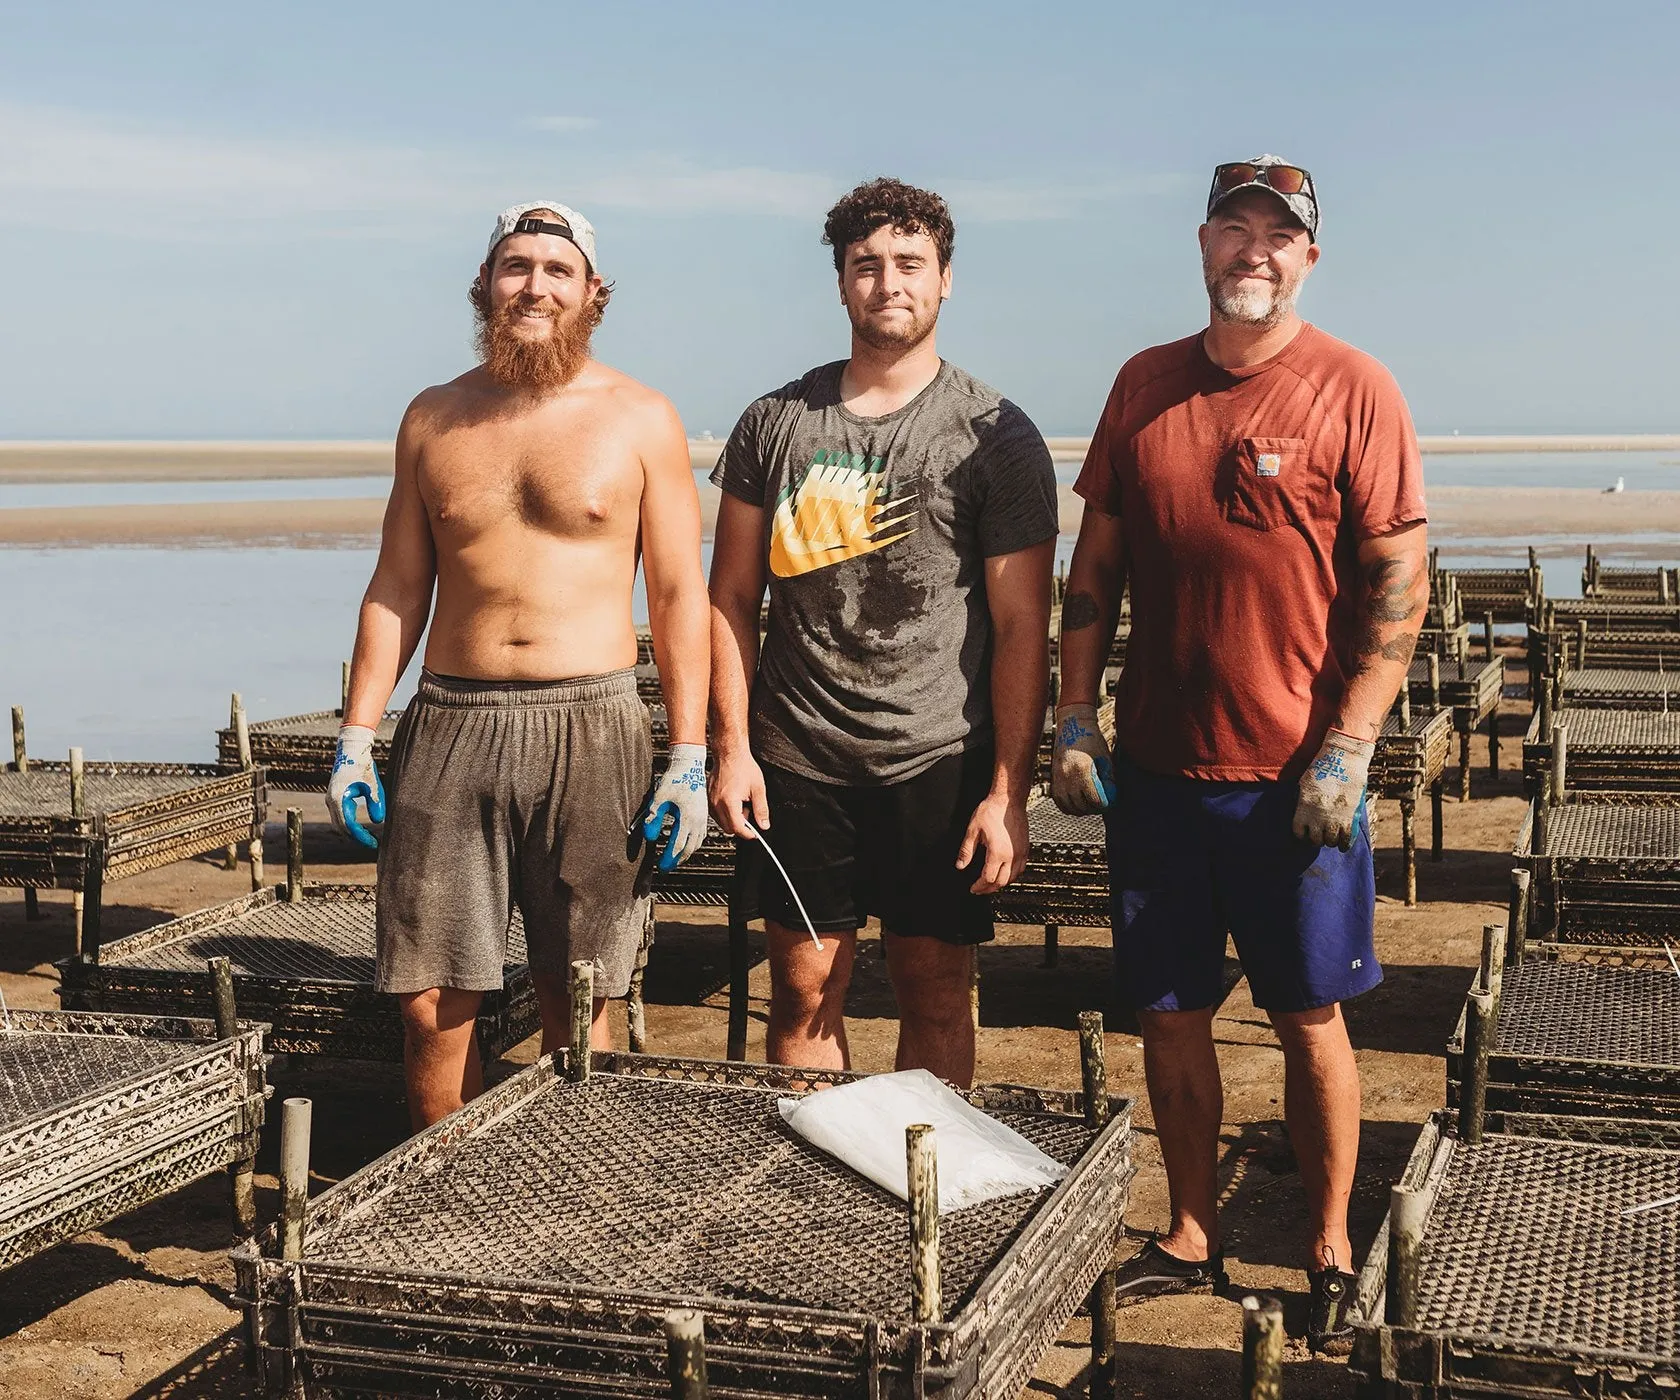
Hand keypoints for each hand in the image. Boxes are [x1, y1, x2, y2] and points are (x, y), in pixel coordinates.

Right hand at [328, 725, 384, 849]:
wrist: (351, 749)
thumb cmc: (363, 765)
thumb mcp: (372, 784)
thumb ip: (375, 802)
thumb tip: (379, 822)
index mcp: (338, 799)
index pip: (348, 825)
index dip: (361, 836)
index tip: (374, 844)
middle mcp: (331, 801)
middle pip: (341, 828)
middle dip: (356, 838)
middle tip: (374, 844)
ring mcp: (331, 800)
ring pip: (339, 824)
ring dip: (353, 833)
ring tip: (370, 839)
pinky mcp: (334, 798)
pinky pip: (340, 816)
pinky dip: (350, 825)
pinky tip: (363, 829)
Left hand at [640, 743, 707, 870]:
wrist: (690, 765)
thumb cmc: (676, 779)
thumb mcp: (659, 798)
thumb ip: (653, 818)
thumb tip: (649, 837)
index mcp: (688, 818)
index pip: (677, 845)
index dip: (668, 857)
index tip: (660, 865)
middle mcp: (698, 820)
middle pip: (689, 848)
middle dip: (677, 859)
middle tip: (666, 866)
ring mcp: (703, 817)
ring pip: (697, 843)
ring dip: (686, 852)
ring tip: (676, 858)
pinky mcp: (703, 814)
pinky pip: (701, 835)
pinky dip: (693, 843)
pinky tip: (687, 844)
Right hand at [709, 745, 769, 839]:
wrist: (730, 754)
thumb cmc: (742, 766)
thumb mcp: (758, 789)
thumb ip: (761, 809)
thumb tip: (764, 824)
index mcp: (729, 802)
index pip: (737, 828)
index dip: (748, 834)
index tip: (755, 833)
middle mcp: (716, 803)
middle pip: (728, 828)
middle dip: (741, 826)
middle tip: (750, 812)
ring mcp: (710, 801)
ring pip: (721, 822)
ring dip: (732, 819)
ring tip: (741, 803)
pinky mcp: (708, 798)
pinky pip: (716, 813)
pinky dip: (725, 812)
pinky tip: (733, 801)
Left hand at [958, 792, 1029, 893]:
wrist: (1008, 800)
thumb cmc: (992, 811)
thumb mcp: (973, 830)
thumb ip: (966, 850)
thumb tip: (960, 865)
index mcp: (997, 853)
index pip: (988, 878)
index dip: (979, 886)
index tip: (973, 888)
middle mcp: (1012, 855)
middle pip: (1001, 882)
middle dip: (989, 889)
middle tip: (980, 889)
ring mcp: (1020, 852)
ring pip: (1013, 878)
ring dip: (1001, 883)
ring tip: (990, 883)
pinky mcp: (1025, 848)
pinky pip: (1021, 869)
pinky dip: (1012, 875)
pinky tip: (1005, 873)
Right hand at [1051, 702, 1115, 814]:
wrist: (1073, 726)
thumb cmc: (1092, 740)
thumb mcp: (1105, 758)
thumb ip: (1108, 779)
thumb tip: (1112, 797)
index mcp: (1083, 769)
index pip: (1094, 799)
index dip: (1104, 805)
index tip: (1109, 803)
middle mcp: (1067, 776)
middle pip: (1081, 806)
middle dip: (1093, 809)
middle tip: (1101, 805)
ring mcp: (1058, 779)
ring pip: (1069, 807)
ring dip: (1081, 809)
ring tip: (1090, 804)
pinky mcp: (1053, 779)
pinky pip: (1060, 802)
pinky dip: (1069, 806)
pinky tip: (1078, 802)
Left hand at [1293, 728, 1374, 850]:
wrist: (1343, 759)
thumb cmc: (1322, 768)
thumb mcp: (1305, 784)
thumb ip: (1303, 800)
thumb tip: (1301, 811)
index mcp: (1303, 808)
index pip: (1299, 833)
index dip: (1303, 835)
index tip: (1307, 833)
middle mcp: (1317, 816)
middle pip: (1315, 841)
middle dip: (1317, 840)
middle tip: (1321, 836)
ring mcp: (1334, 818)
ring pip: (1330, 842)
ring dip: (1331, 841)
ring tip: (1332, 837)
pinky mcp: (1349, 817)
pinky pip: (1346, 839)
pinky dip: (1345, 844)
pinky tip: (1344, 845)